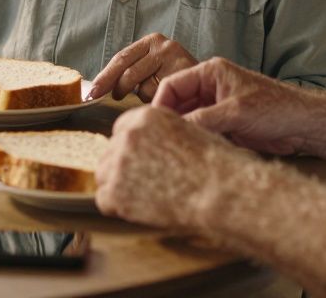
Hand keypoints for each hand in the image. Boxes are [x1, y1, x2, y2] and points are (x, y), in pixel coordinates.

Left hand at [88, 33, 197, 101]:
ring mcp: (175, 59)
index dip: (104, 77)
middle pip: (128, 73)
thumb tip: (94, 89)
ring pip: (142, 88)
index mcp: (152, 41)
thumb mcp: (151, 68)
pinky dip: (156, 102)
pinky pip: (158, 96)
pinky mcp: (183, 75)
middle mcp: (164, 46)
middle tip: (115, 100)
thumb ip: (129, 73)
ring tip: (158, 95)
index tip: (91, 94)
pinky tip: (167, 99)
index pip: (121, 59)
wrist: (214, 85)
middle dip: (118, 90)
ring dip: (144, 98)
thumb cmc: (175, 79)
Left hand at [95, 106, 254, 228]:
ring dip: (119, 187)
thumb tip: (149, 150)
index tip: (144, 162)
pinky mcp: (116, 192)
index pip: (122, 130)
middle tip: (147, 184)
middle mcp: (128, 135)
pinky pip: (103, 200)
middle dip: (125, 168)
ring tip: (146, 197)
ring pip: (104, 175)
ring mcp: (119, 163)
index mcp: (146, 116)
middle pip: (110, 152)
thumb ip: (161, 136)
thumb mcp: (189, 132)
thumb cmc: (217, 166)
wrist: (222, 192)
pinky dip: (118, 208)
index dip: (133, 149)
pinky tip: (140, 210)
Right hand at [154, 57, 311, 155]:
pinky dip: (192, 141)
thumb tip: (172, 129)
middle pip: (176, 103)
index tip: (152, 125)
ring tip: (169, 149)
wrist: (303, 125)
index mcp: (211, 73)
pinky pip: (199, 131)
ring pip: (186, 119)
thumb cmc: (276, 109)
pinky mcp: (223, 124)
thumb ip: (203, 119)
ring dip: (180, 133)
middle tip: (157, 141)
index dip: (159, 104)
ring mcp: (216, 107)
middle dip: (167, 120)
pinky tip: (187, 153)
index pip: (172, 84)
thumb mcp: (235, 113)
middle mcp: (210, 88)